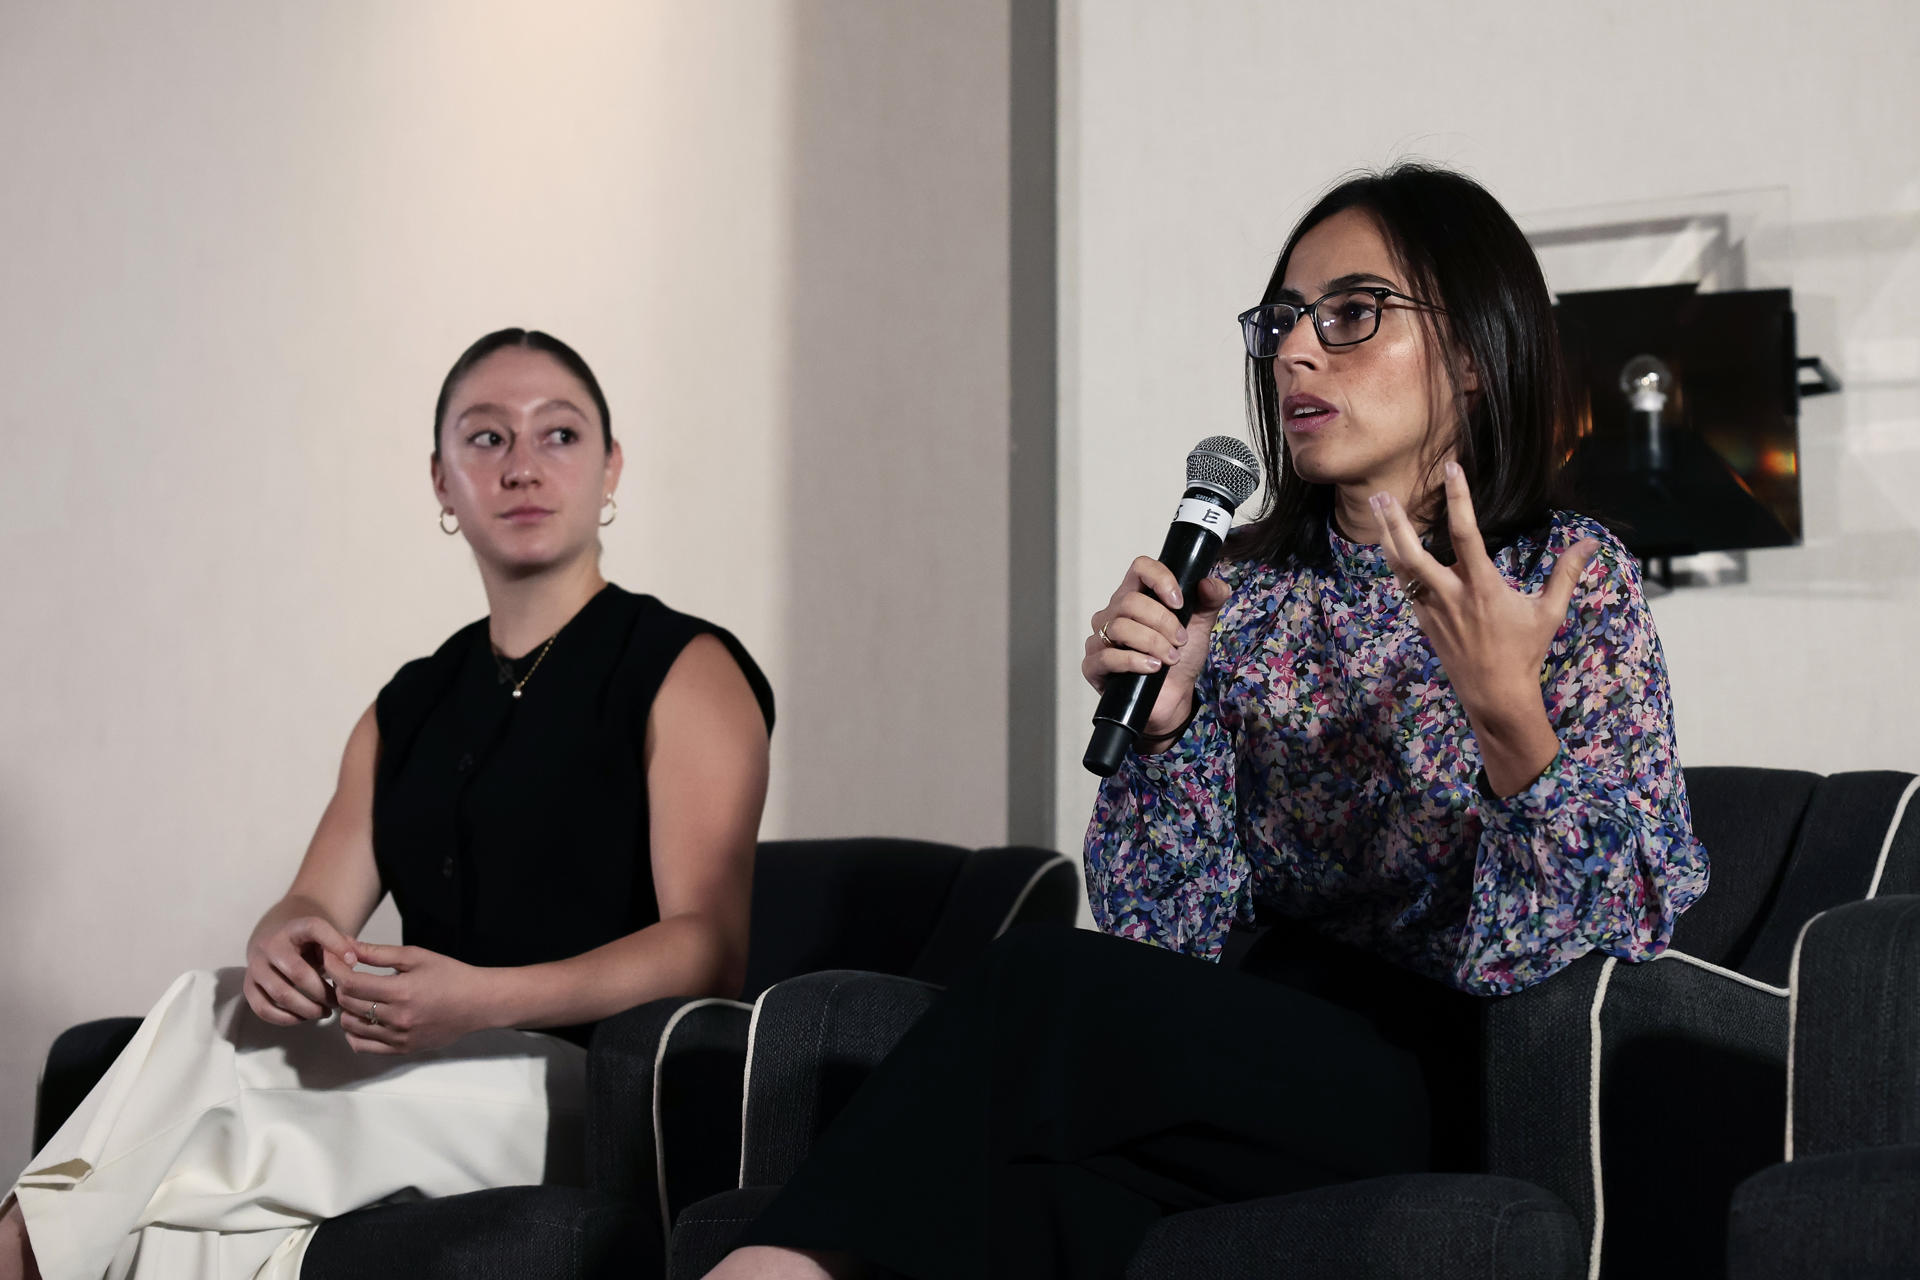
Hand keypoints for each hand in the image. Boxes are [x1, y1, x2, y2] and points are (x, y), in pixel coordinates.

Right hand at [244, 916, 357, 1026]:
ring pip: (280, 994)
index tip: (353, 961)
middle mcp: (270, 945)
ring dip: (307, 1009)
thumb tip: (352, 961)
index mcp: (295, 928)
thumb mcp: (326, 938)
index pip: (314, 928)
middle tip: (338, 1002)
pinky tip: (303, 1018)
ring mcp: (256, 966)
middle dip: (322, 992)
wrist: (274, 942)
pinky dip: (286, 1018)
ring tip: (325, 1012)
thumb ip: (343, 945)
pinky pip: (263, 1008)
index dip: (336, 944)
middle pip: (298, 973)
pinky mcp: (248, 986)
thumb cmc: (309, 944)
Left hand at [325, 942, 492, 1053]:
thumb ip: (379, 953)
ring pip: (351, 1026)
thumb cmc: (450, 975)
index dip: (335, 969)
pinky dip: (355, 1032)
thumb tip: (347, 946)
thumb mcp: (416, 957)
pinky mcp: (402, 1049)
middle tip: (344, 973)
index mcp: (401, 991)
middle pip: (348, 1003)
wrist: (478, 1003)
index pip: (351, 983)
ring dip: (346, 1008)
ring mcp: (399, 1037)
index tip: (330, 958)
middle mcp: (397, 1018)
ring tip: (357, 995)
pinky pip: (363, 1045)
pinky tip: (362, 1017)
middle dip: (339, 985)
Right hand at [1082, 556, 1231, 739]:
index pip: (1140, 568)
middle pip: (1130, 601)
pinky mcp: (1093, 666)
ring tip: (1171, 659)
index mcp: (1137, 596)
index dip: (1160, 579)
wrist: (1173, 698)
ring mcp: (1100, 639)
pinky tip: (1152, 668)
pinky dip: (1134, 661)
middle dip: (1163, 622)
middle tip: (1180, 641)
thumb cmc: (1180, 659)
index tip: (1179, 602)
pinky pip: (1107, 656)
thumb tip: (1209, 584)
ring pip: (1120, 627)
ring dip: (1153, 643)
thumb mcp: (1200, 626)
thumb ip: (1210, 600)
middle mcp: (1114, 613)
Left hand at [1372, 462, 1597, 793]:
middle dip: (1396, 523)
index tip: (1452, 470)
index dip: (1459, 499)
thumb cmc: (1524, 652)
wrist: (1494, 695)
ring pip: (1401, 568)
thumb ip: (1565, 574)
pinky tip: (1389, 543)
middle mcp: (1451, 595)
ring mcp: (1433, 609)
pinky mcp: (1423, 620)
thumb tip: (1591, 544)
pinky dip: (1396, 562)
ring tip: (1377, 508)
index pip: (1466, 534)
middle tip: (1381, 494)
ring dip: (1388, 536)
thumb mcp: (1549, 613)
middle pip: (1414, 553)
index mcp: (1483, 587)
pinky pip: (1404, 585)